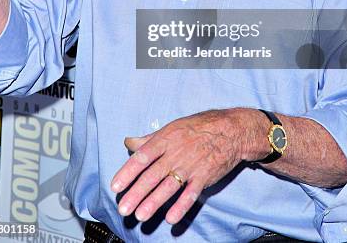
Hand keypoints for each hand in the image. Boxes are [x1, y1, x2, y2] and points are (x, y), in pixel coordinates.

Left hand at [111, 108, 262, 224]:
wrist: (230, 130)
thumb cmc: (199, 127)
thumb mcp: (172, 127)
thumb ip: (150, 138)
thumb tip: (129, 142)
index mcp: (166, 139)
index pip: (143, 156)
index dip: (128, 172)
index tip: (116, 186)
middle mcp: (176, 152)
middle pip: (153, 175)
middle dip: (136, 193)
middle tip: (123, 208)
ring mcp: (191, 165)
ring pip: (169, 186)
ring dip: (153, 202)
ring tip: (140, 215)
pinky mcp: (204, 176)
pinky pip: (191, 194)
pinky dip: (181, 206)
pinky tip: (170, 218)